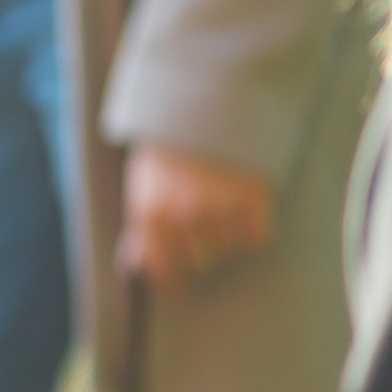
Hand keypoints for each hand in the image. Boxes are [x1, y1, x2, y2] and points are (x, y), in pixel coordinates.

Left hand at [118, 144, 273, 290]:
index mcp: (149, 214)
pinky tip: (242, 210)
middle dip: (199, 253)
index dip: (171, 282)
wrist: (203, 103)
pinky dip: (251, 230)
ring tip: (219, 208)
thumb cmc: (167, 150)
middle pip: (200, 263)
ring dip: (225, 238)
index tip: (178, 288)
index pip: (162, 269)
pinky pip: (256, 238)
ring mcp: (220, 207)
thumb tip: (135, 266)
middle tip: (201, 232)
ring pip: (228, 250)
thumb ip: (139, 228)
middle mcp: (184, 215)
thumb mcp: (141, 186)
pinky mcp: (253, 197)